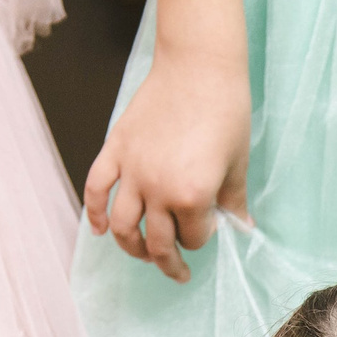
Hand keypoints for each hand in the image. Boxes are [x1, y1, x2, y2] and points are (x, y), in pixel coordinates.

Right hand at [82, 49, 251, 284]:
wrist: (199, 65)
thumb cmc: (226, 110)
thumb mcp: (238, 161)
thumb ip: (234, 200)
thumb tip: (242, 227)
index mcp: (192, 196)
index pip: (194, 237)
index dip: (203, 239)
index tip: (209, 230)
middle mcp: (158, 189)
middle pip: (156, 243)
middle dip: (168, 261)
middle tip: (177, 270)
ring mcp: (133, 171)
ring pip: (122, 226)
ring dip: (130, 248)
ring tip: (142, 254)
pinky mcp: (116, 150)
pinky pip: (97, 189)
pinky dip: (94, 213)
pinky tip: (98, 230)